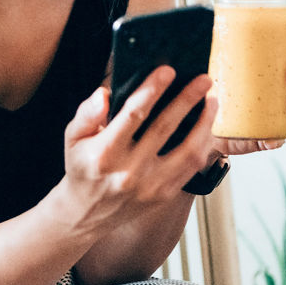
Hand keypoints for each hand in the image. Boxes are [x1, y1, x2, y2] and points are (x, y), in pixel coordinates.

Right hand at [61, 67, 216, 229]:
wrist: (87, 214)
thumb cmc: (83, 168)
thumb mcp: (73, 138)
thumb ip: (86, 113)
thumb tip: (104, 93)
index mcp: (104, 153)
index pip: (132, 115)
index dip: (152, 90)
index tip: (168, 70)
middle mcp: (129, 171)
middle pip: (164, 128)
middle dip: (187, 100)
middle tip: (203, 80)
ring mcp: (149, 186)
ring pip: (187, 151)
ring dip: (204, 123)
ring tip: (212, 101)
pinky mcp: (164, 195)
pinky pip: (191, 168)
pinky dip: (203, 145)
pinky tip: (207, 127)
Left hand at [214, 33, 285, 156]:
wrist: (211, 125)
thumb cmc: (222, 90)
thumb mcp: (219, 70)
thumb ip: (216, 57)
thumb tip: (211, 50)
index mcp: (278, 70)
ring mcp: (283, 114)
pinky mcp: (272, 136)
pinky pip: (282, 139)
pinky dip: (279, 139)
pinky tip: (273, 139)